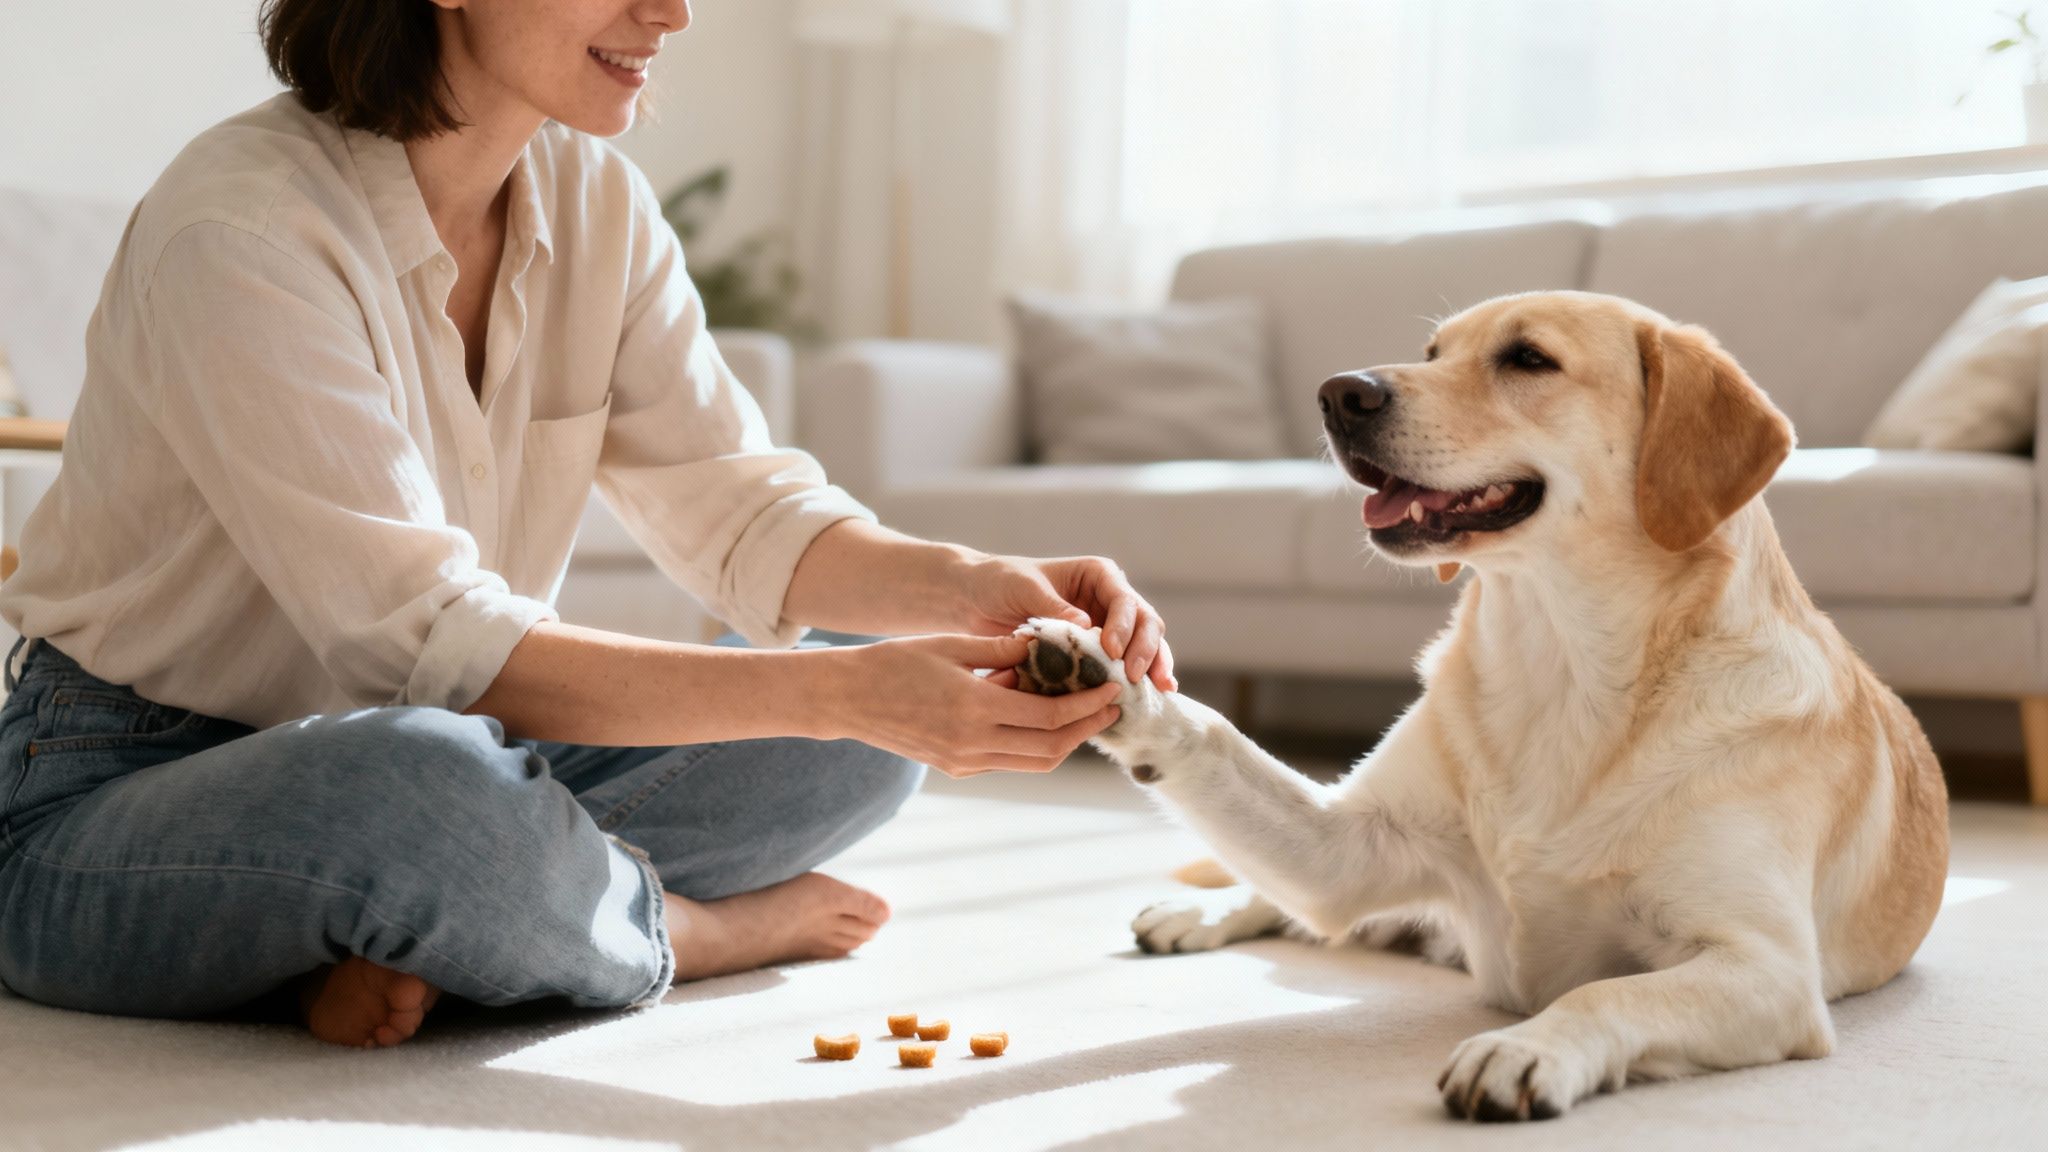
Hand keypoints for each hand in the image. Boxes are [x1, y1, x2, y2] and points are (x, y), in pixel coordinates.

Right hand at [815, 634, 1121, 777]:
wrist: (846, 698)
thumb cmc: (895, 661)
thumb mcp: (951, 645)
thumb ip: (1002, 648)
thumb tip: (1047, 645)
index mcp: (974, 708)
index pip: (1049, 716)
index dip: (1087, 706)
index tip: (1111, 689)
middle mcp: (973, 743)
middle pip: (1050, 748)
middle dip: (1087, 729)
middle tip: (1111, 707)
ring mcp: (964, 761)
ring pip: (1034, 762)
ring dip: (1065, 742)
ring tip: (1085, 716)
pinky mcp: (957, 768)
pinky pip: (1009, 761)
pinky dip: (1034, 744)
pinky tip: (1043, 719)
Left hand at [957, 555, 1176, 691]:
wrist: (977, 599)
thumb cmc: (1001, 582)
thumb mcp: (1024, 589)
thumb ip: (1054, 607)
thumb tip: (1085, 626)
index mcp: (1098, 576)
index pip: (1124, 601)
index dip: (1124, 627)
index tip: (1111, 651)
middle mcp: (1110, 600)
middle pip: (1145, 623)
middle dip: (1146, 650)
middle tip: (1135, 677)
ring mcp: (1108, 628)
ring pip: (1145, 646)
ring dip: (1153, 667)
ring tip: (1158, 690)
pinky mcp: (1099, 654)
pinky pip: (1125, 666)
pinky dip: (1140, 680)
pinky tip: (1151, 698)